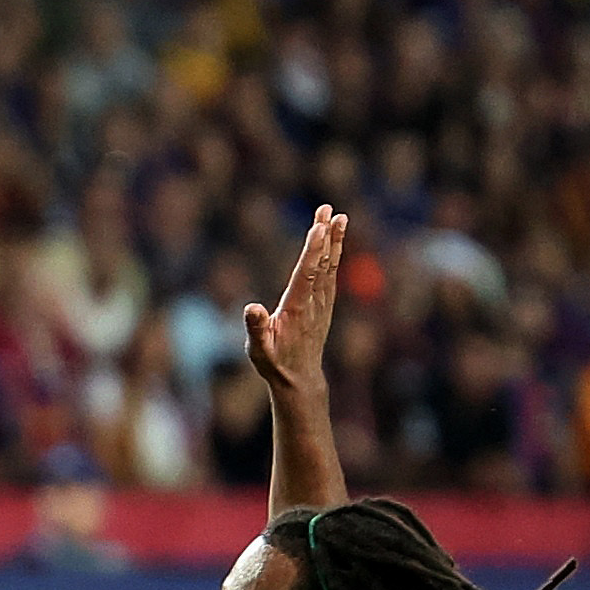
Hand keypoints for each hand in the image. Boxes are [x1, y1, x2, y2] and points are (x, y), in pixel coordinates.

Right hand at [244, 205, 344, 391]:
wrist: (299, 378)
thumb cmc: (274, 362)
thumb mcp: (258, 349)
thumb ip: (255, 327)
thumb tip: (251, 307)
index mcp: (296, 309)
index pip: (307, 274)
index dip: (313, 250)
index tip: (319, 227)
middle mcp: (313, 303)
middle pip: (321, 264)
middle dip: (325, 237)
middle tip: (328, 211)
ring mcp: (322, 303)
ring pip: (330, 267)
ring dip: (334, 241)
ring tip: (338, 217)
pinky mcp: (324, 305)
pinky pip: (331, 275)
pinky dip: (333, 255)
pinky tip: (334, 243)